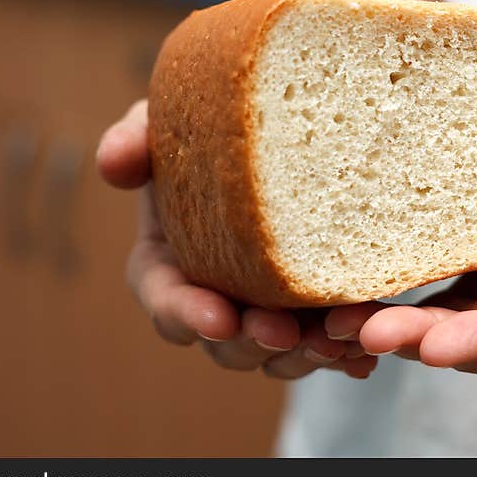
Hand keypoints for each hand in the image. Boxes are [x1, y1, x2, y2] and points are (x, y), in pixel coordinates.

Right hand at [96, 100, 377, 379]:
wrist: (280, 128)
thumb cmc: (211, 126)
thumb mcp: (168, 120)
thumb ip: (136, 137)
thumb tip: (112, 165)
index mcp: (170, 262)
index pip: (166, 301)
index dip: (186, 315)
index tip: (218, 317)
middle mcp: (217, 295)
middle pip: (225, 343)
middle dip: (252, 343)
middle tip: (283, 332)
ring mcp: (265, 309)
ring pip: (278, 355)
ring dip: (305, 356)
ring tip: (337, 342)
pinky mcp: (312, 311)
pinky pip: (326, 346)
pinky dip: (344, 356)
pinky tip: (365, 356)